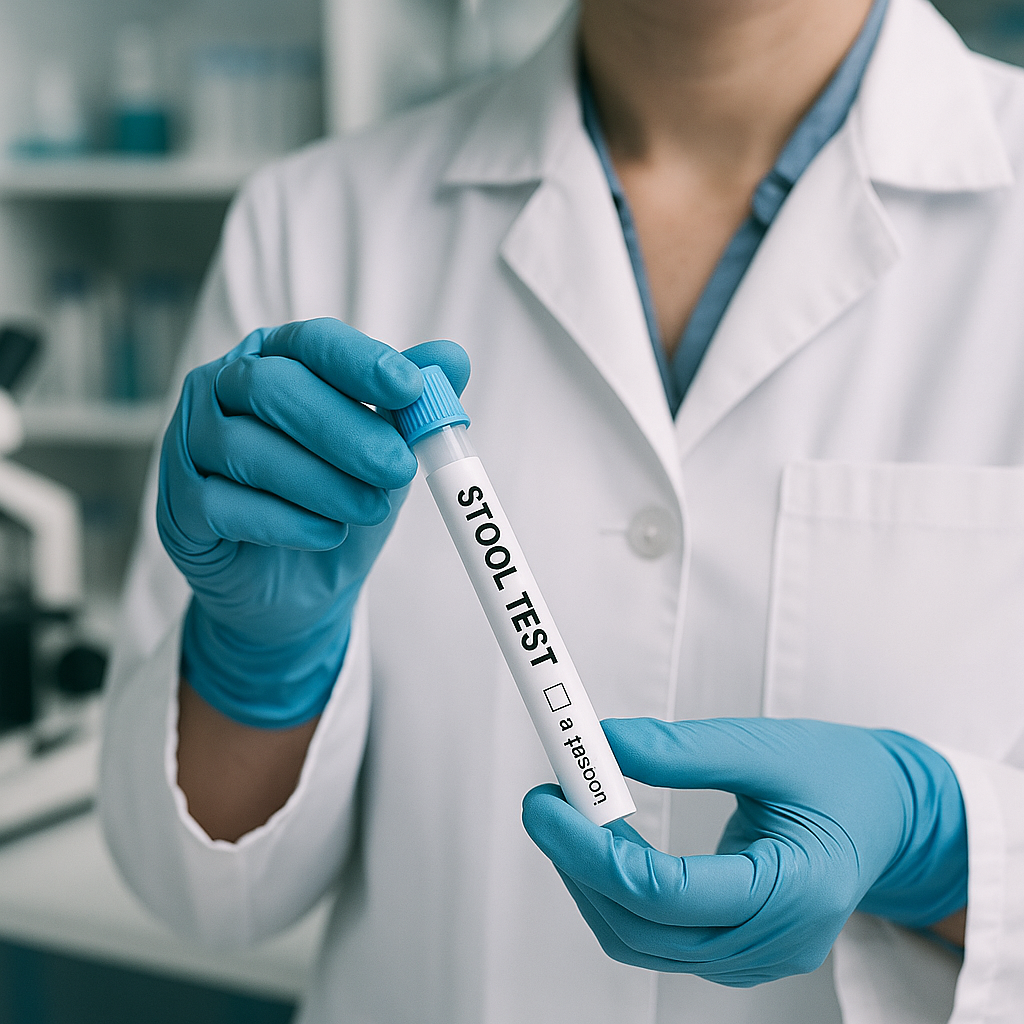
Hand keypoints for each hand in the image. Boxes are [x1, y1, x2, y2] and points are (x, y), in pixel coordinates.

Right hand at [157, 318, 468, 727]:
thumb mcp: (384, 451)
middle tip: (398, 467)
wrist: (297, 587)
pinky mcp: (179, 507)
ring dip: (320, 481)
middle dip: (343, 428)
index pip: (310, 342)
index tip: (409, 388)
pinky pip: (223, 504)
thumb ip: (410, 405)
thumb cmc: (337, 499)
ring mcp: (189, 446)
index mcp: (274, 360)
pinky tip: (326, 534)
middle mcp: (220, 391)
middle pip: (270, 387)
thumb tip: (452, 359)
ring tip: (370, 508)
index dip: (359, 362)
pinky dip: (285, 521)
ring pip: (244, 448)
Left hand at [522, 718, 966, 985]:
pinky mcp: (737, 947)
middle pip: (644, 929)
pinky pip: (659, 937)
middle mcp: (774, 941)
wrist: (891, 815)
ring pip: (643, 941)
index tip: (547, 802)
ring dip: (593, 879)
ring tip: (570, 814)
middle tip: (546, 801)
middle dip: (580, 864)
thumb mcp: (768, 747)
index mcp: (796, 891)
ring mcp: (755, 954)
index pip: (668, 894)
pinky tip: (606, 844)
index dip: (592, 849)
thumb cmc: (842, 778)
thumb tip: (601, 744)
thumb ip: (682, 750)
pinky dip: (620, 892)